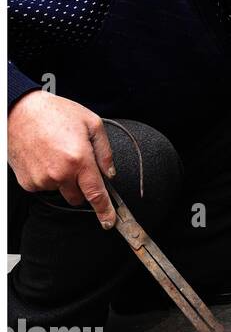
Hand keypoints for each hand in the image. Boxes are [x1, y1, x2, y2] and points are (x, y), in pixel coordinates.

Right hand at [8, 91, 117, 227]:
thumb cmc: (55, 113)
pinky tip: (44, 157)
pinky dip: (47, 177)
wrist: (19, 110)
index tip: (109, 221)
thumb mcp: (92, 124)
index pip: (96, 194)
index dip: (104, 210)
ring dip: (62, 179)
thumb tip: (110, 174)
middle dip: (82, 186)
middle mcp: (60, 174)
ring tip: (57, 154)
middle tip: (77, 165)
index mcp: (79, 160)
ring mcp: (41, 179)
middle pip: (78, 197)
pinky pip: (44, 186)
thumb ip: (105, 152)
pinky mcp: (27, 182)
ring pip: (60, 190)